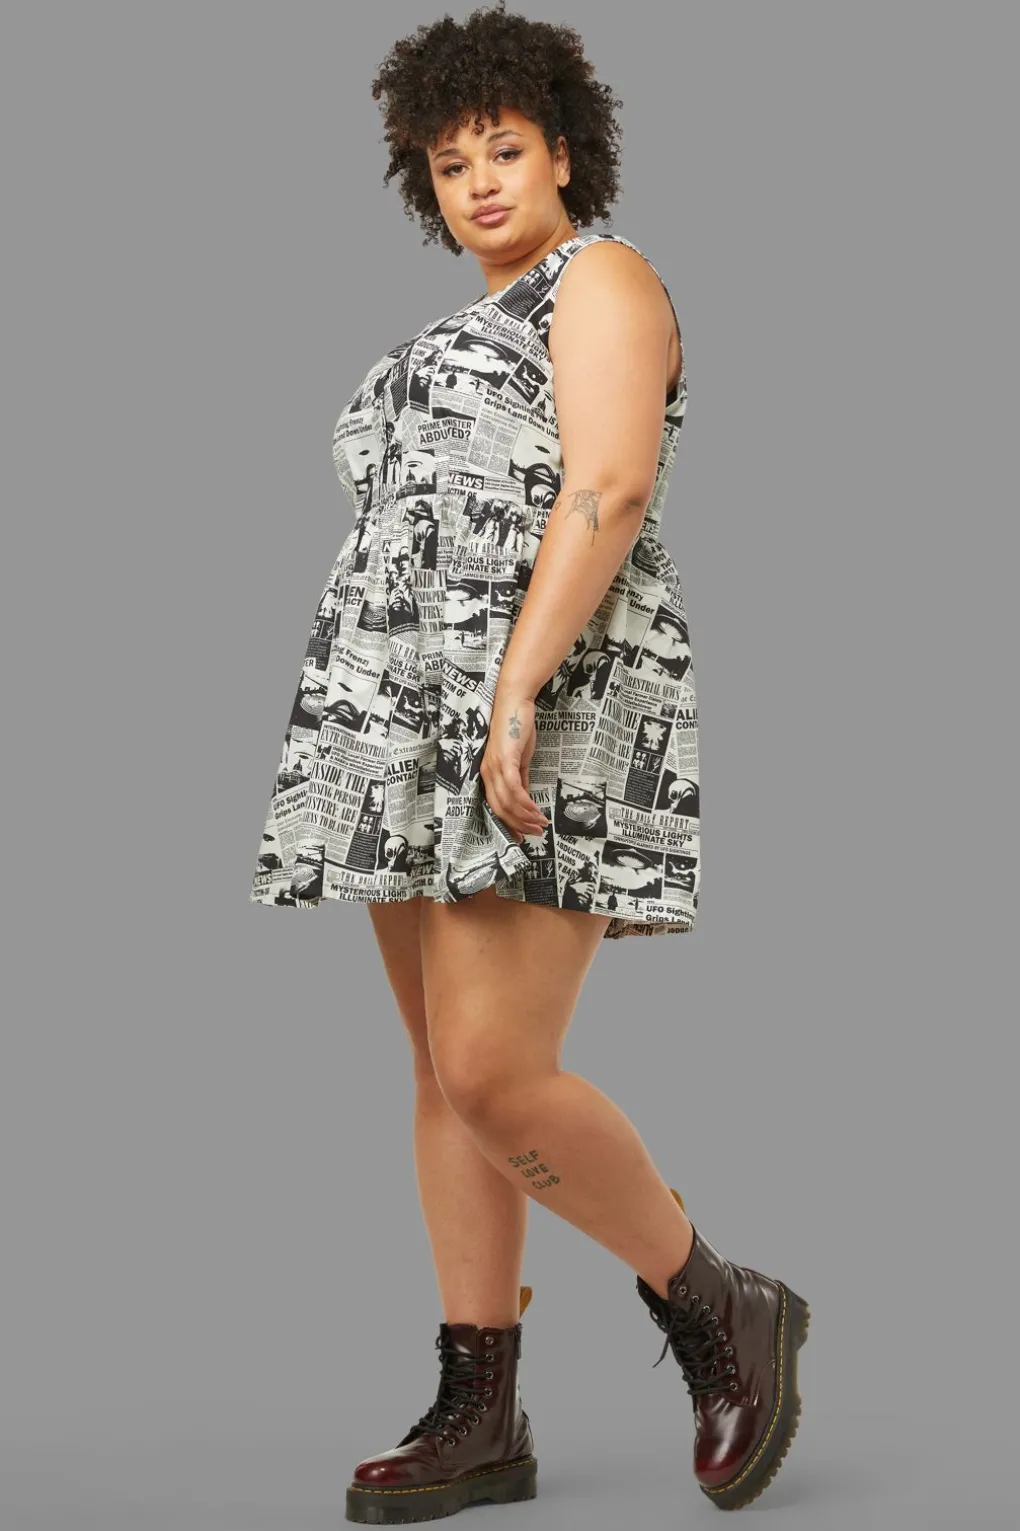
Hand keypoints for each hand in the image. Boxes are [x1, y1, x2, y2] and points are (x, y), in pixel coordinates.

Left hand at [480, 693, 549, 841]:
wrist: (514, 702)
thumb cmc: (516, 727)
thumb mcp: (519, 759)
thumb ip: (521, 779)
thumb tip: (526, 799)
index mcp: (488, 773)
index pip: (495, 805)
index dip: (508, 823)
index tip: (521, 835)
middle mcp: (487, 773)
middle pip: (500, 809)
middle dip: (518, 825)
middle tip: (535, 834)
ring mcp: (494, 767)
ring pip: (508, 803)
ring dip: (525, 817)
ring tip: (540, 824)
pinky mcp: (504, 761)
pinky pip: (514, 790)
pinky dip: (526, 804)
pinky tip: (536, 811)